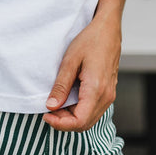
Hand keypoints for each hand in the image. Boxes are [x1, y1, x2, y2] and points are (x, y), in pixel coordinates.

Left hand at [42, 14, 120, 131]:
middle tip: (48, 110)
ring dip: (71, 117)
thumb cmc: (90, 41)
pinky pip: (93, 109)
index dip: (61, 124)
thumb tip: (51, 106)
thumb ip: (61, 86)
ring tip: (56, 104)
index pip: (79, 121)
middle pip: (84, 124)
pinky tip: (67, 99)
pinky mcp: (108, 91)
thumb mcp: (70, 61)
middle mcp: (106, 96)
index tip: (46, 115)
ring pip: (89, 119)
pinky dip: (79, 110)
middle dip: (64, 122)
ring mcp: (109, 95)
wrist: (108, 30)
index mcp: (96, 90)